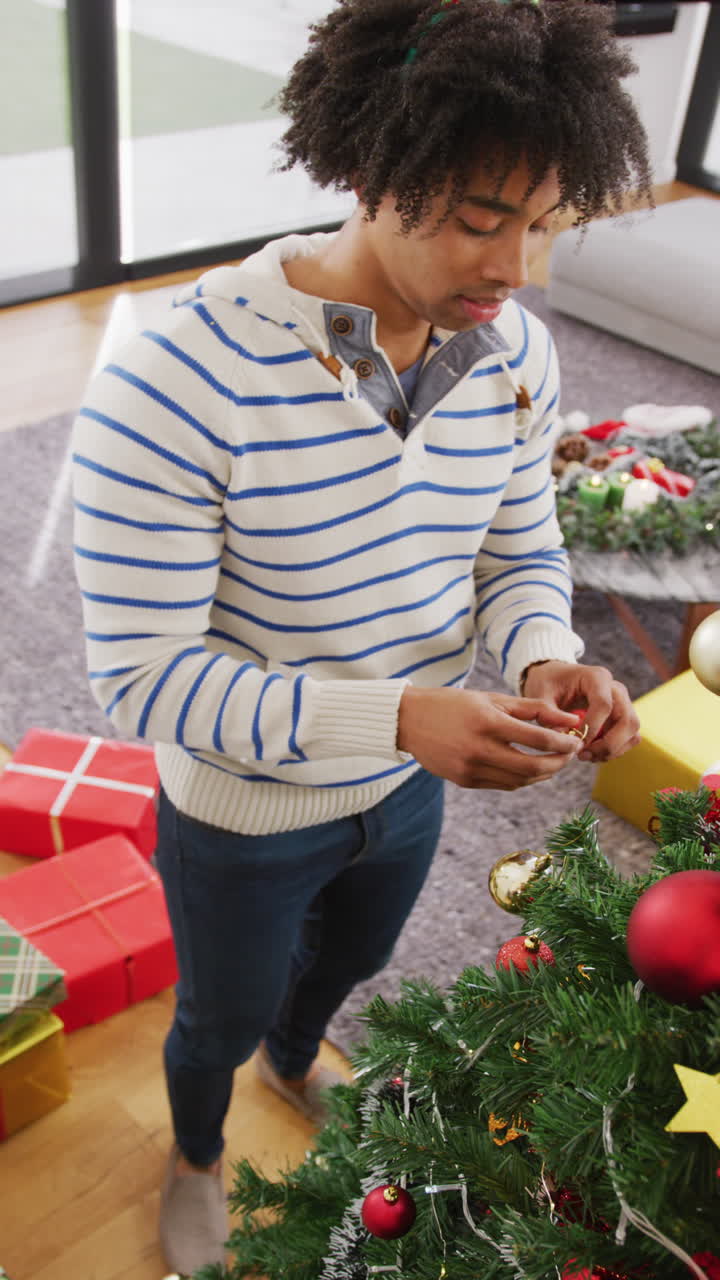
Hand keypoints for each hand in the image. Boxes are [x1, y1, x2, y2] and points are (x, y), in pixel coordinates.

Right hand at [396, 685, 584, 789]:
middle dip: (558, 763)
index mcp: (487, 722)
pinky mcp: (464, 781)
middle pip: (533, 768)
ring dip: (543, 774)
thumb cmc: (453, 704)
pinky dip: (521, 779)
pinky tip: (529, 768)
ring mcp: (470, 769)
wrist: (408, 719)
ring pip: (520, 781)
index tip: (575, 740)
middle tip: (569, 755)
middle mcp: (479, 749)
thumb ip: (533, 709)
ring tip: (552, 761)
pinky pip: (502, 785)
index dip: (563, 743)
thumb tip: (570, 720)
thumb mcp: (492, 698)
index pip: (537, 739)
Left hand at [520, 660, 640, 761]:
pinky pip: (630, 738)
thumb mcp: (541, 695)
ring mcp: (623, 703)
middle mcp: (615, 689)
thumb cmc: (548, 684)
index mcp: (596, 677)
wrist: (555, 679)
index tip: (575, 742)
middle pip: (628, 720)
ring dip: (612, 750)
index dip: (592, 728)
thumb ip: (549, 715)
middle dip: (608, 744)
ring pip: (632, 732)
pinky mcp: (623, 717)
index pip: (604, 705)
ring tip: (585, 755)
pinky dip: (614, 750)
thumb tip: (564, 738)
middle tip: (583, 754)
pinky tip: (592, 752)